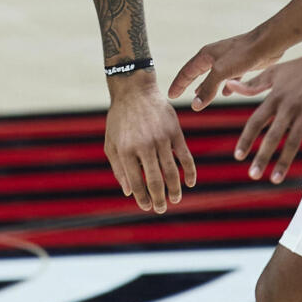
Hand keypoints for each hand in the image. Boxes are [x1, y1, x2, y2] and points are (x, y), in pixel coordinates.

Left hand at [105, 73, 196, 213]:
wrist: (135, 91)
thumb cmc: (119, 120)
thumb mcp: (111, 144)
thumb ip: (118, 168)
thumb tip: (128, 192)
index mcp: (125, 150)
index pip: (136, 182)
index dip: (142, 197)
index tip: (146, 206)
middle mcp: (144, 146)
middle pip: (155, 180)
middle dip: (158, 198)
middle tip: (160, 209)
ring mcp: (161, 139)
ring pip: (171, 171)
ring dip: (174, 189)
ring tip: (174, 200)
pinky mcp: (175, 132)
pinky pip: (185, 157)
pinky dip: (190, 171)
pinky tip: (190, 183)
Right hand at [169, 27, 286, 109]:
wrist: (268, 43)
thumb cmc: (243, 54)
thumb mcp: (221, 73)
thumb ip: (208, 89)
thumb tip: (195, 106)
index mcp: (205, 55)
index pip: (186, 72)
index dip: (178, 84)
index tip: (171, 95)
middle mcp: (214, 56)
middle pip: (196, 72)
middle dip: (188, 84)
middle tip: (178, 94)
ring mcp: (228, 60)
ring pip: (212, 76)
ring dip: (205, 86)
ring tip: (199, 96)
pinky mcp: (241, 64)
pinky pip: (228, 77)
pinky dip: (224, 86)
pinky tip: (226, 93)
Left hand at [225, 32, 301, 182]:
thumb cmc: (300, 68)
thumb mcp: (274, 72)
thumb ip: (252, 84)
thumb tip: (229, 87)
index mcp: (275, 98)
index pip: (256, 122)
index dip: (246, 139)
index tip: (238, 156)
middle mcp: (289, 107)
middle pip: (273, 136)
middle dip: (263, 156)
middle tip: (253, 175)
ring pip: (294, 141)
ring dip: (284, 162)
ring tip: (275, 179)